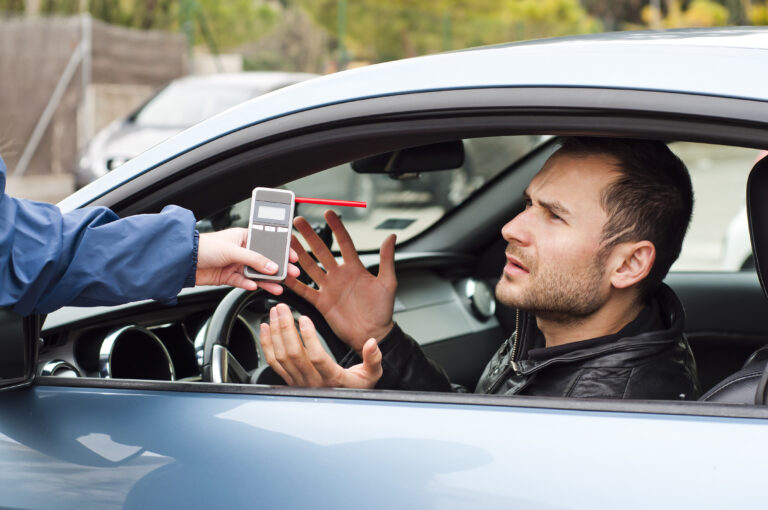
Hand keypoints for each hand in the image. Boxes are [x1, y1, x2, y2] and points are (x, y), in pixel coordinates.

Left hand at [196, 228, 299, 294]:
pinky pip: (243, 282)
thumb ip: (254, 259)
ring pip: (255, 274)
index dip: (281, 250)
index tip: (293, 257)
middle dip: (278, 268)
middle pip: (264, 260)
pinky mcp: (228, 276)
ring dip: (266, 280)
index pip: (268, 243)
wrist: (184, 261)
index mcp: (244, 237)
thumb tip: (271, 266)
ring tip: (278, 287)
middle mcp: (241, 250)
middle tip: (291, 274)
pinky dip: (250, 285)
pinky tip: (255, 287)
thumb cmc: (204, 246)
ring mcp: (235, 264)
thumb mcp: (233, 250)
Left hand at [260, 304, 381, 387]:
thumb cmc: (357, 387)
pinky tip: (265, 328)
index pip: (317, 358)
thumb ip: (373, 358)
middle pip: (293, 354)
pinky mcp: (290, 380)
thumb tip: (372, 343)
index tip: (304, 319)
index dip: (308, 338)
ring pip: (281, 357)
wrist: (343, 405)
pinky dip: (267, 344)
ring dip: (275, 333)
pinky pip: (274, 362)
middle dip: (285, 328)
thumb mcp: (372, 374)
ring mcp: (298, 382)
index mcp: (333, 379)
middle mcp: (312, 382)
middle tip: (282, 308)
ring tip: (275, 313)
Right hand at [286, 210, 396, 352]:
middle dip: (310, 235)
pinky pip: (304, 290)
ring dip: (298, 253)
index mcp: (355, 268)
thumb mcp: (387, 283)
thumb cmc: (382, 311)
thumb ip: (386, 259)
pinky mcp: (321, 302)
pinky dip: (294, 282)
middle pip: (321, 251)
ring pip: (310, 266)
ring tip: (288, 240)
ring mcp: (329, 288)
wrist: (373, 334)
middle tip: (299, 222)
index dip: (336, 228)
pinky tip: (285, 272)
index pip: (344, 242)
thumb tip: (391, 237)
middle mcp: (339, 275)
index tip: (329, 213)